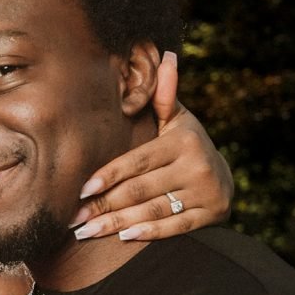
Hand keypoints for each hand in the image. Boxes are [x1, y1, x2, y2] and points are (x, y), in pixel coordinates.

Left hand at [70, 51, 233, 240]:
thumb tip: (165, 56)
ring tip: (86, 232)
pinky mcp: (211, 214)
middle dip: (103, 206)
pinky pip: (176, 227)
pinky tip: (122, 238)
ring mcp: (205, 191)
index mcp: (182, 140)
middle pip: (140, 189)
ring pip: (154, 210)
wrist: (221, 175)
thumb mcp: (176, 118)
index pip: (137, 161)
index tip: (81, 190)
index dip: (109, 176)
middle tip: (72, 219)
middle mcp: (196, 164)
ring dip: (117, 224)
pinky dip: (149, 232)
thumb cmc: (183, 144)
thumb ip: (163, 96)